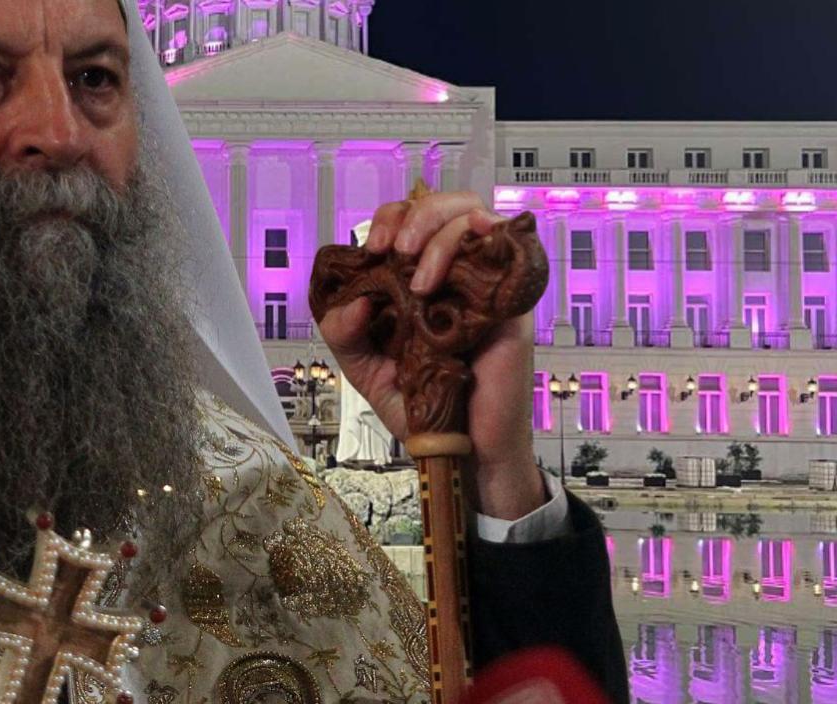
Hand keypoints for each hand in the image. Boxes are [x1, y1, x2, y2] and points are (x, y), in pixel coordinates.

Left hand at [317, 192, 545, 519]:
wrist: (462, 451)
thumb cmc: (421, 408)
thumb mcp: (365, 369)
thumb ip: (344, 333)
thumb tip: (351, 299)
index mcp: (417, 281)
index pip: (409, 222)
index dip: (388, 220)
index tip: (369, 251)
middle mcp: (454, 274)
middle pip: (445, 205)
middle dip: (415, 215)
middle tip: (393, 249)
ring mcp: (485, 284)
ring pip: (473, 217)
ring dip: (440, 235)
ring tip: (420, 279)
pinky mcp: (512, 304)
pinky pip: (507, 249)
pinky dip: (484, 239)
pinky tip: (460, 264)